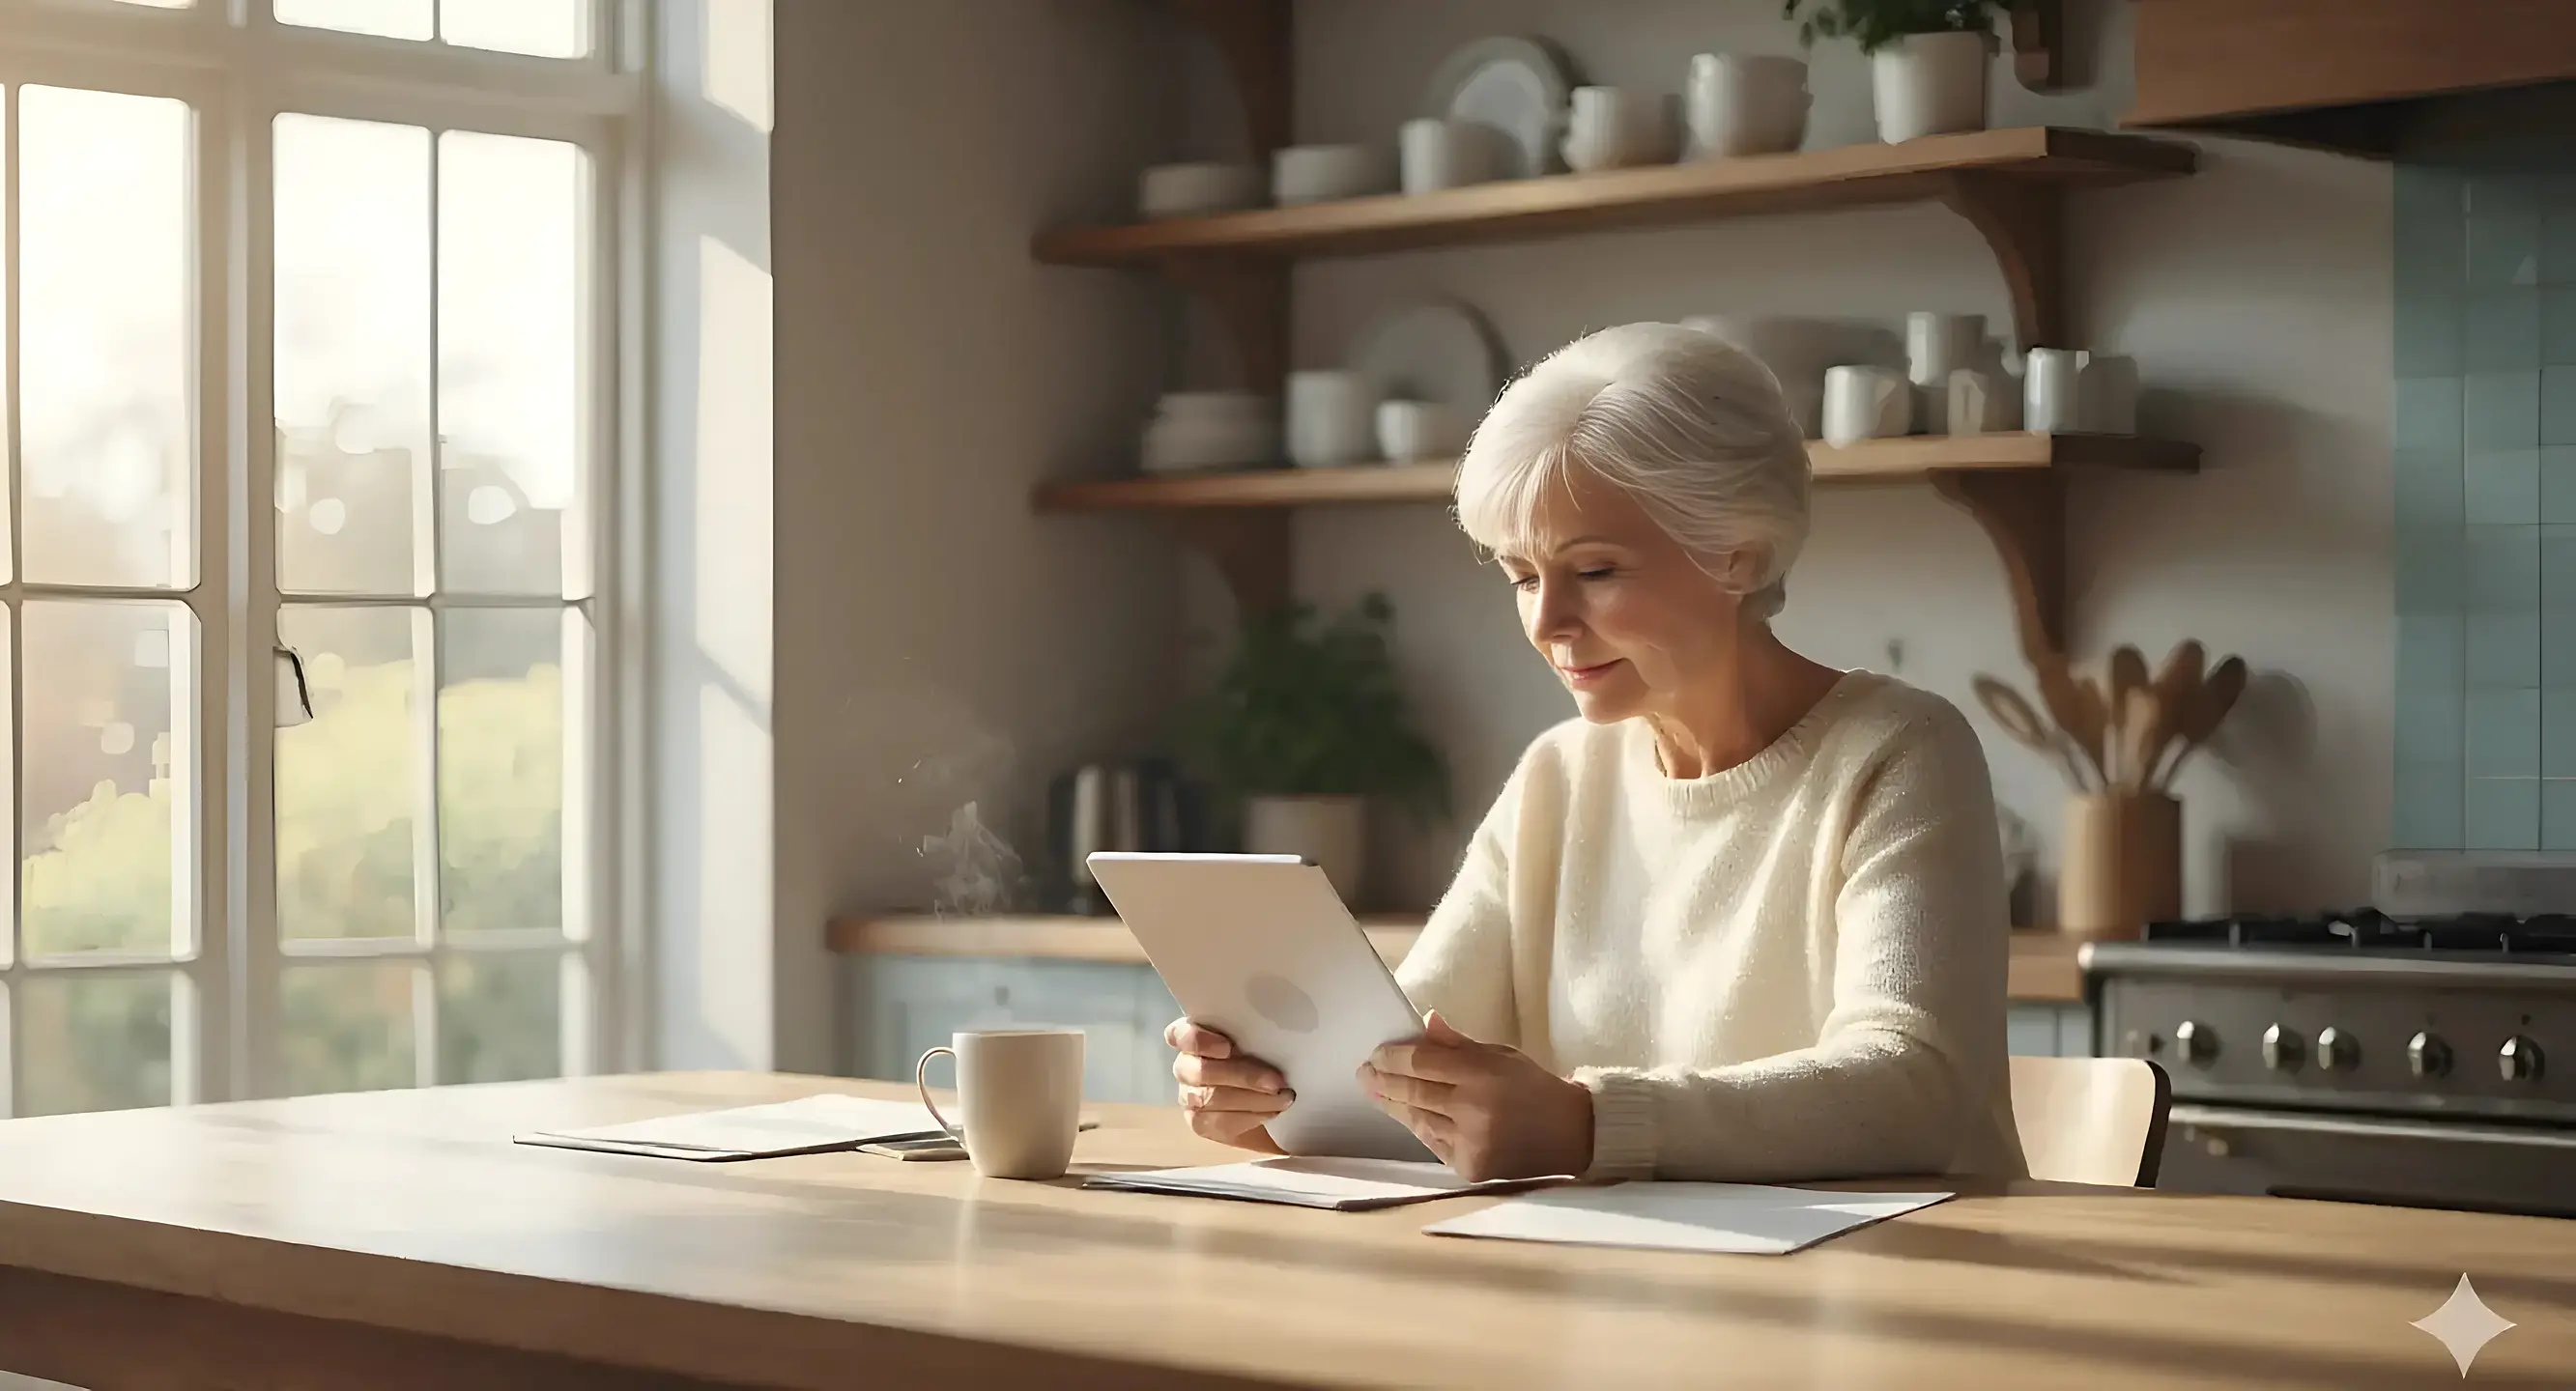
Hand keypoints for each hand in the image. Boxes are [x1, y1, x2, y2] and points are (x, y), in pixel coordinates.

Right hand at [1166, 1018, 1287, 1152]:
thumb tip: (1278, 1025)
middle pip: (1200, 1071)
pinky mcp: (1200, 1123)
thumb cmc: (1263, 1056)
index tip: (1228, 1047)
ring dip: (1252, 1099)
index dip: (1198, 1040)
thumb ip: (1254, 1031)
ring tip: (1283, 1097)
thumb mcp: (1259, 1039)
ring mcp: (1189, 1096)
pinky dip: (1250, 1117)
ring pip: (1209, 1099)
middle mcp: (1186, 1065)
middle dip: (1242, 1076)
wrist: (1270, 1097)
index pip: (1180, 1034)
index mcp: (1193, 1036)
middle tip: (1276, 1081)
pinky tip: (1273, 1111)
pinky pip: (1219, 1122)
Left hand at [1360, 1011, 1593, 1181]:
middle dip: (1383, 1081)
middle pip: (1413, 1092)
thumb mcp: (1501, 1056)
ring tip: (1377, 1093)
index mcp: (1483, 1074)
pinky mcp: (1469, 1167)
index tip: (1375, 1054)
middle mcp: (1472, 1109)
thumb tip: (1425, 1023)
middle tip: (1364, 1073)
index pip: (1422, 1063)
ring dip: (1394, 1106)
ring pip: (1418, 1120)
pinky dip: (1419, 1128)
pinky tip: (1408, 1115)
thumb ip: (1459, 1044)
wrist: (1572, 1134)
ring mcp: (1470, 1142)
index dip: (1392, 1057)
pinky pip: (1433, 1143)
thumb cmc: (1534, 1087)